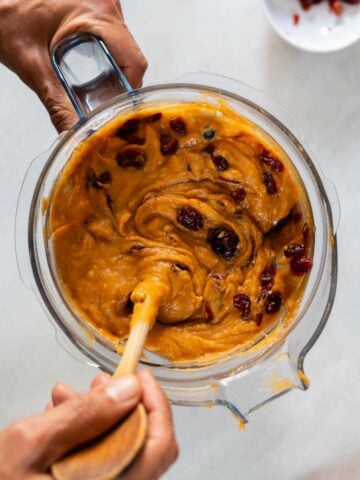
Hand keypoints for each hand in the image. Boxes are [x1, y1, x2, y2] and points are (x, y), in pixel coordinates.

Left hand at [0, 0, 146, 131]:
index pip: (133, 61)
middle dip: (123, 85)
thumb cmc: (8, 18)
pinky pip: (115, 38)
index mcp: (96, 14)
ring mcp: (103, 3)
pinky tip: (94, 73)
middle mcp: (106, 5)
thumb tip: (72, 132)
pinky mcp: (97, 6)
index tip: (120, 110)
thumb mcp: (32, 65)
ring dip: (117, 72)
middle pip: (133, 57)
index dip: (130, 90)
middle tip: (107, 107)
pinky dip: (109, 59)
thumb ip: (54, 103)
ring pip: (126, 48)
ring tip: (100, 93)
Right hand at [0, 370, 177, 478]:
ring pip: (119, 447)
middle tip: (101, 382)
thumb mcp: (31, 444)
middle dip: (120, 404)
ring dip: (98, 415)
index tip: (140, 377)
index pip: (160, 447)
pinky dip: (85, 433)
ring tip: (67, 396)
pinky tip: (59, 417)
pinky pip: (99, 457)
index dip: (157, 404)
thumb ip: (83, 415)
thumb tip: (128, 389)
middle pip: (142, 443)